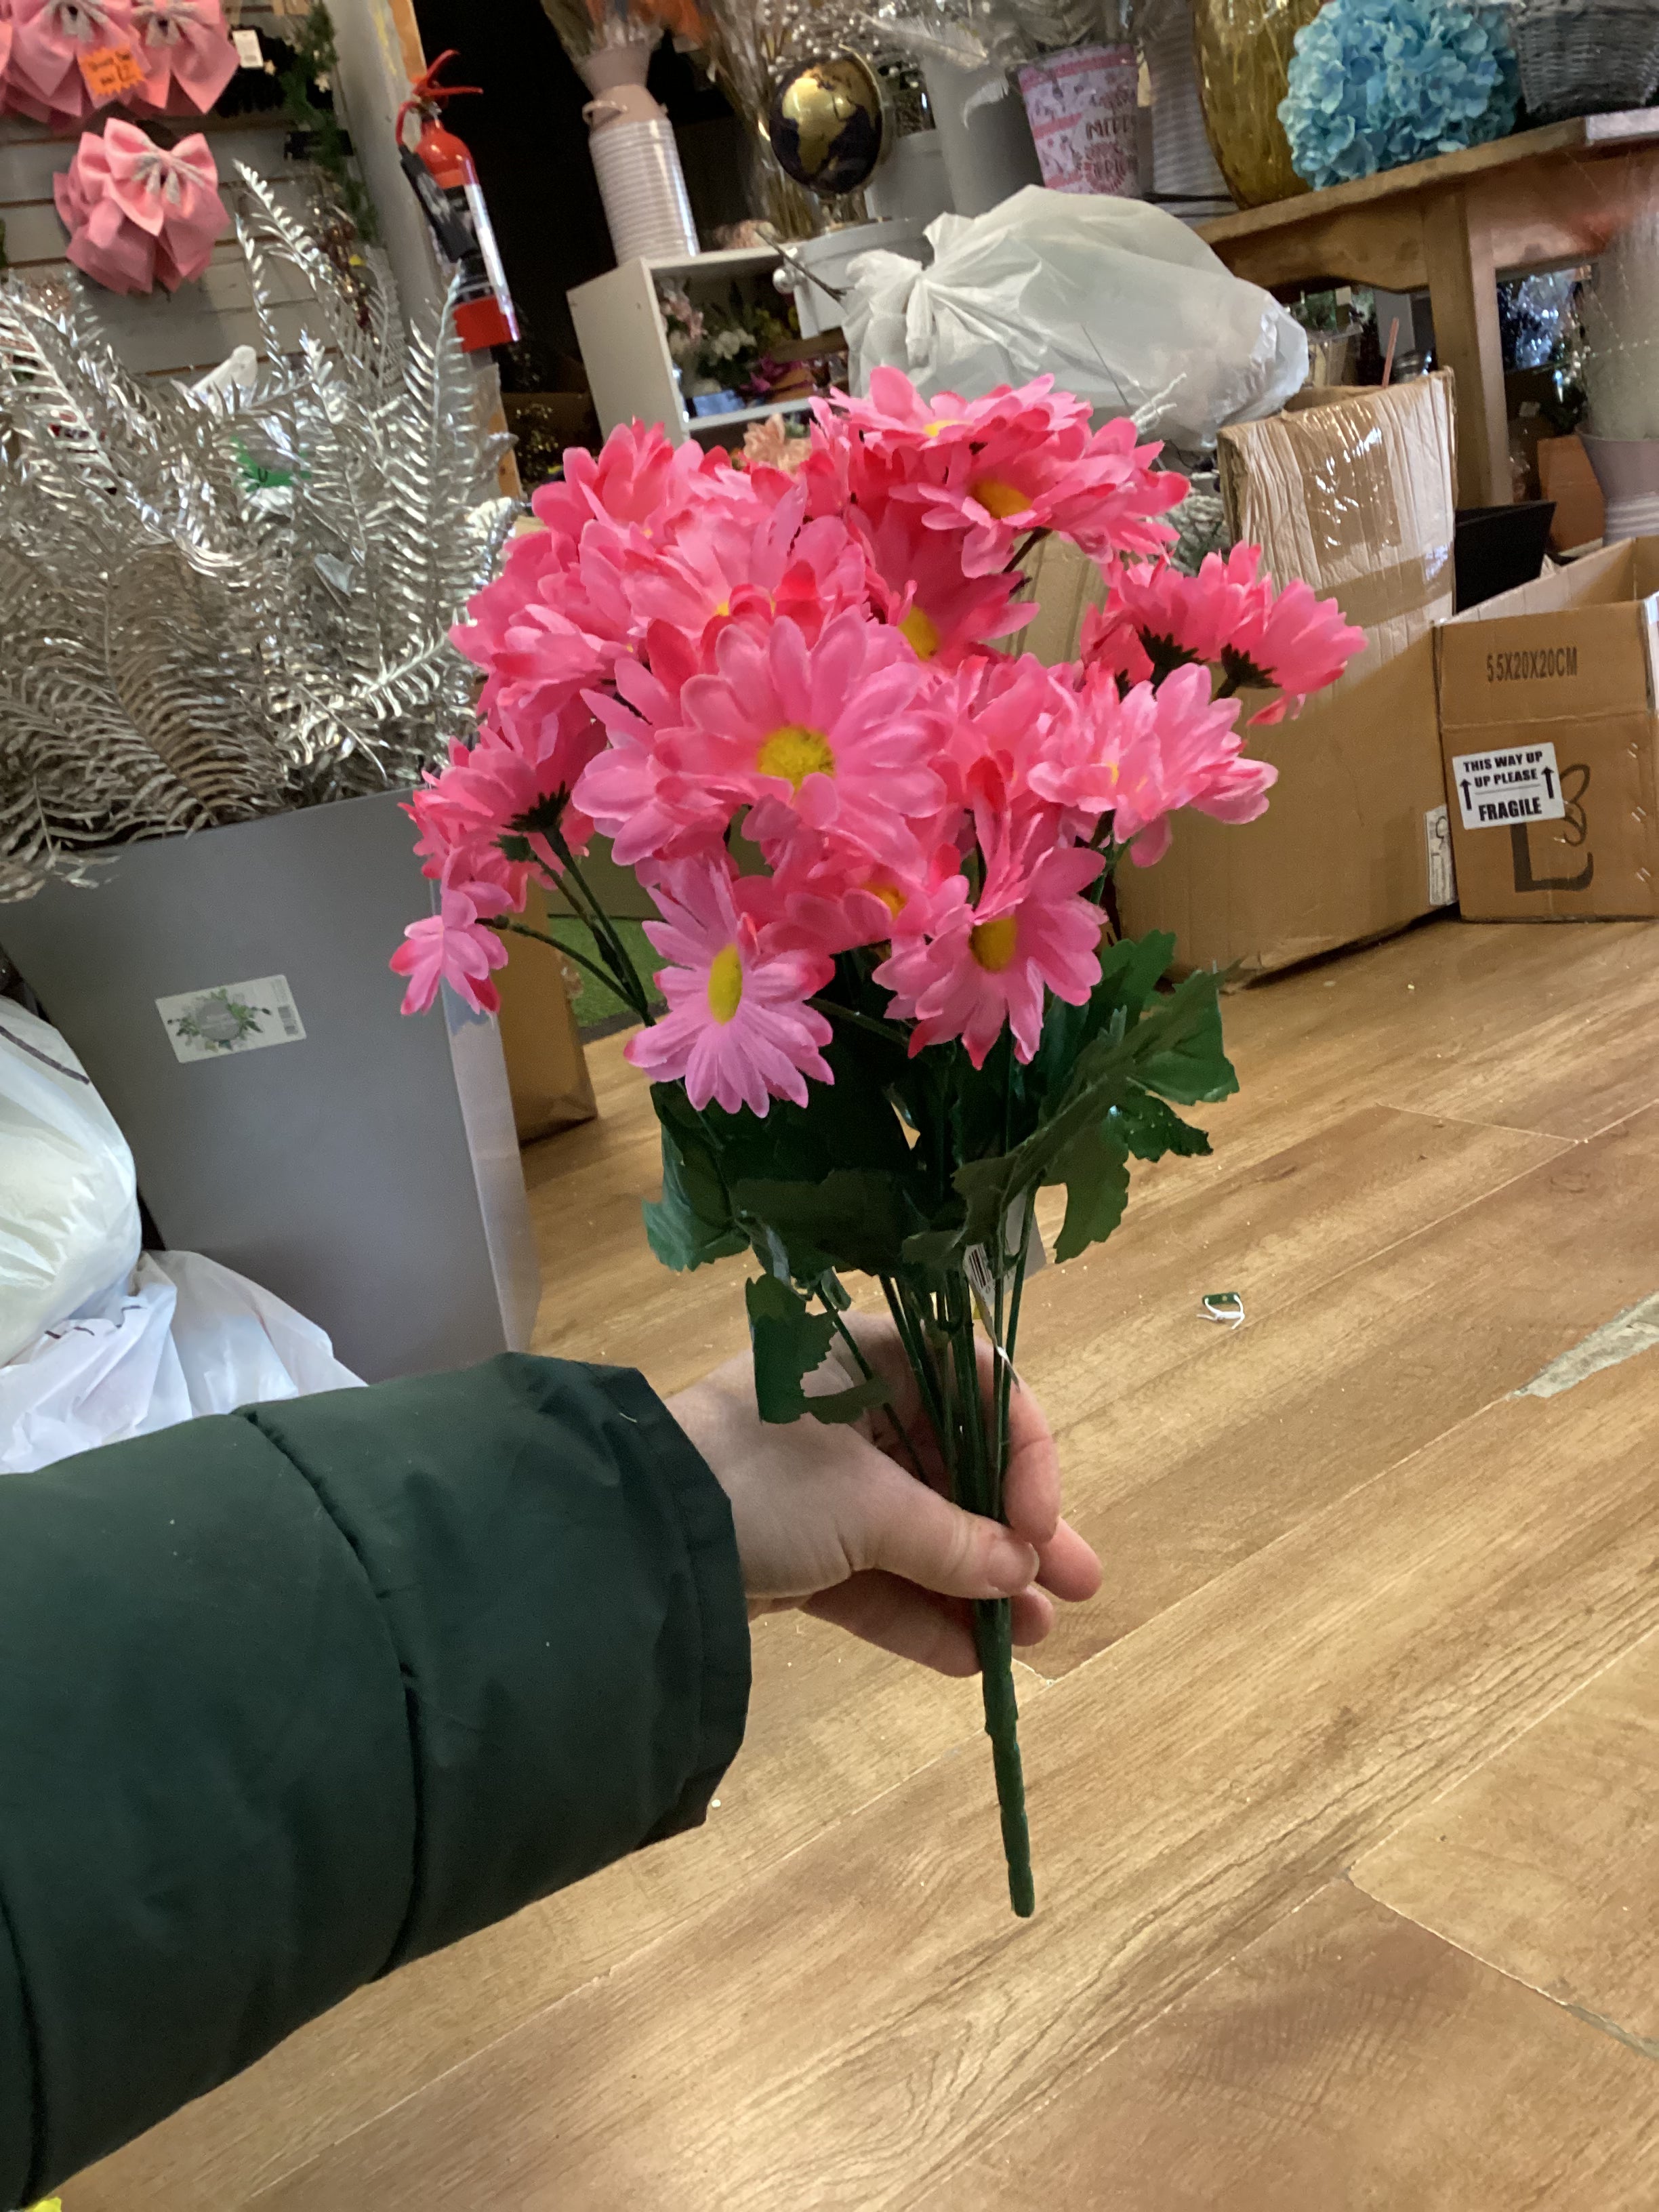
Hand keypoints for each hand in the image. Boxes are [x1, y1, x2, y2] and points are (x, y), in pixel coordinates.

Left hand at [666, 1314, 1100, 1676]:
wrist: (636, 1542)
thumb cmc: (761, 1483)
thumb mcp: (868, 1509)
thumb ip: (953, 1541)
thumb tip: (1021, 1571)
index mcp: (866, 1357)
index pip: (976, 1382)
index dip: (1022, 1450)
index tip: (1039, 1521)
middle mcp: (848, 1409)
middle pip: (954, 1465)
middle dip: (1014, 1533)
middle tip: (1079, 1587)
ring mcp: (819, 1483)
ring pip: (918, 1530)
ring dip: (975, 1584)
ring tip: (1032, 1640)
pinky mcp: (793, 1549)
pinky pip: (873, 1576)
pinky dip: (917, 1613)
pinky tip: (971, 1661)